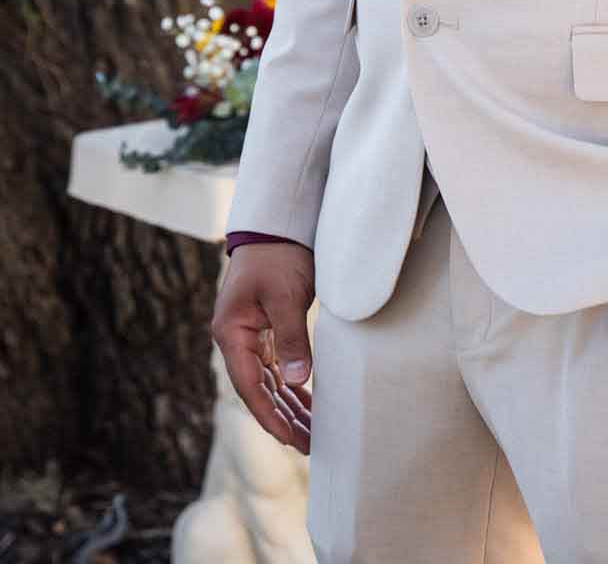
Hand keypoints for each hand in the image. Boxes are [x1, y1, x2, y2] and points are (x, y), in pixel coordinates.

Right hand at [211, 241, 315, 453]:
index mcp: (231, 333)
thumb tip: (299, 379)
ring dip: (290, 406)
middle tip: (309, 445)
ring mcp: (251, 336)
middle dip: (283, 418)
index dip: (268, 415)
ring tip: (312, 433)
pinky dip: (293, 386)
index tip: (288, 438)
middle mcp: (237, 340)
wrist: (278, 226)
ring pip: (270, 382)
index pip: (249, 386)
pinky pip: (278, 367)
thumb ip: (291, 338)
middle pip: (259, 389)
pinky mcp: (267, 330)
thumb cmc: (277, 256)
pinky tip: (307, 405)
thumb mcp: (285, 295)